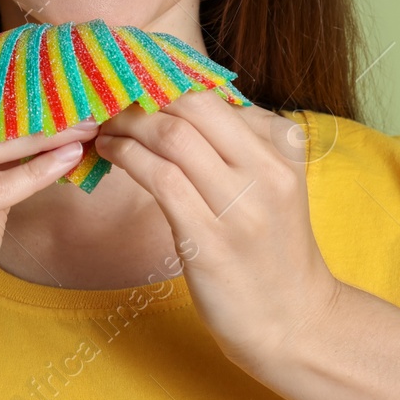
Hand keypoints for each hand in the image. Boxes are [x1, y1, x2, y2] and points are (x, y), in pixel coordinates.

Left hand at [94, 92, 341, 377]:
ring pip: (170, 137)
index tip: (130, 80)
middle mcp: (267, 168)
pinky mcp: (209, 239)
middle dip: (140, 96)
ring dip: (126, 125)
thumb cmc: (270, 247)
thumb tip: (172, 101)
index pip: (213, 92)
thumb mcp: (271, 181)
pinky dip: (126, 157)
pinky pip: (159, 179)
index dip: (162, 79)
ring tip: (105, 127)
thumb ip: (236, 141)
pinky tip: (110, 153)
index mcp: (283, 145)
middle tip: (109, 99)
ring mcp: (240, 205)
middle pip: (191, 104)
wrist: (294, 321)